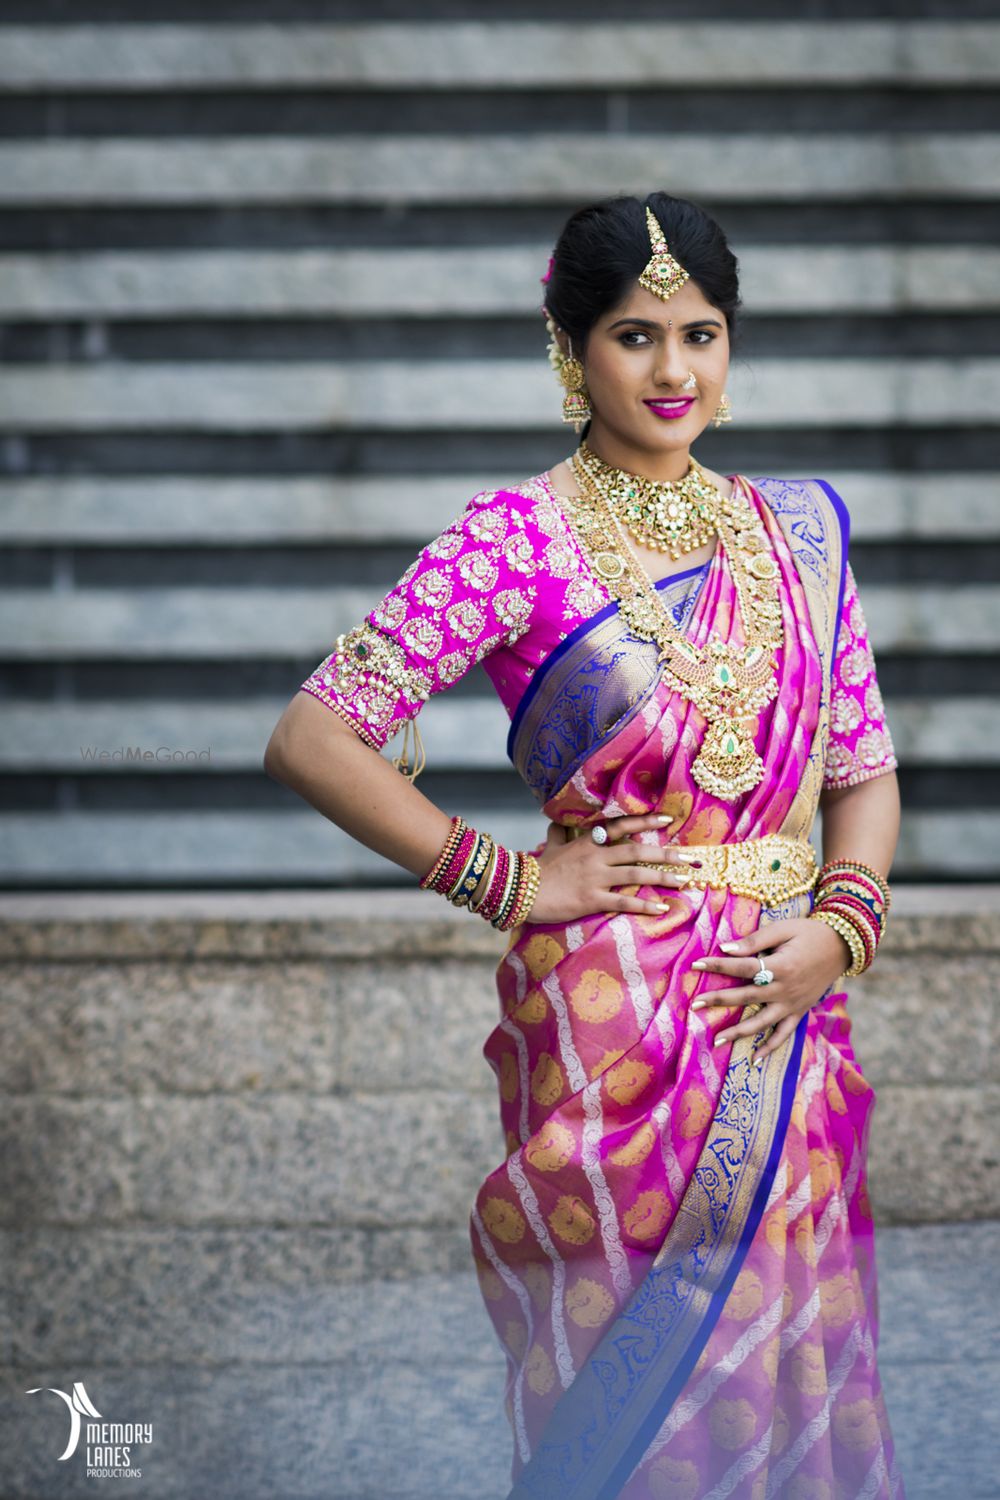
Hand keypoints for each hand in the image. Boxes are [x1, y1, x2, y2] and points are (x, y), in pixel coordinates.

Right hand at [525, 812, 697, 924]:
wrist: (519, 889)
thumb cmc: (536, 869)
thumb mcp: (549, 846)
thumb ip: (558, 833)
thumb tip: (557, 822)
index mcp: (587, 842)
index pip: (621, 826)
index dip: (645, 822)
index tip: (668, 820)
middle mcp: (595, 856)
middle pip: (637, 850)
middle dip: (665, 854)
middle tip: (688, 857)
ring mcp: (595, 877)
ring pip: (636, 873)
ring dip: (662, 877)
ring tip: (683, 881)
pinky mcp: (591, 899)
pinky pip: (623, 901)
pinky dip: (644, 905)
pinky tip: (661, 908)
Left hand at [687, 917, 852, 1061]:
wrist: (843, 946)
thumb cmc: (809, 933)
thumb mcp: (783, 929)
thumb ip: (755, 939)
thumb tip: (726, 948)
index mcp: (780, 966)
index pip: (742, 967)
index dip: (718, 965)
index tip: (696, 964)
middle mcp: (785, 989)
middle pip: (746, 997)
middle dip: (719, 1001)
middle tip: (694, 1006)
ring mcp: (793, 1004)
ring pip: (762, 1023)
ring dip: (738, 1032)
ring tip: (716, 1040)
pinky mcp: (799, 1012)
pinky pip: (784, 1034)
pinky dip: (770, 1047)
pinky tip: (754, 1059)